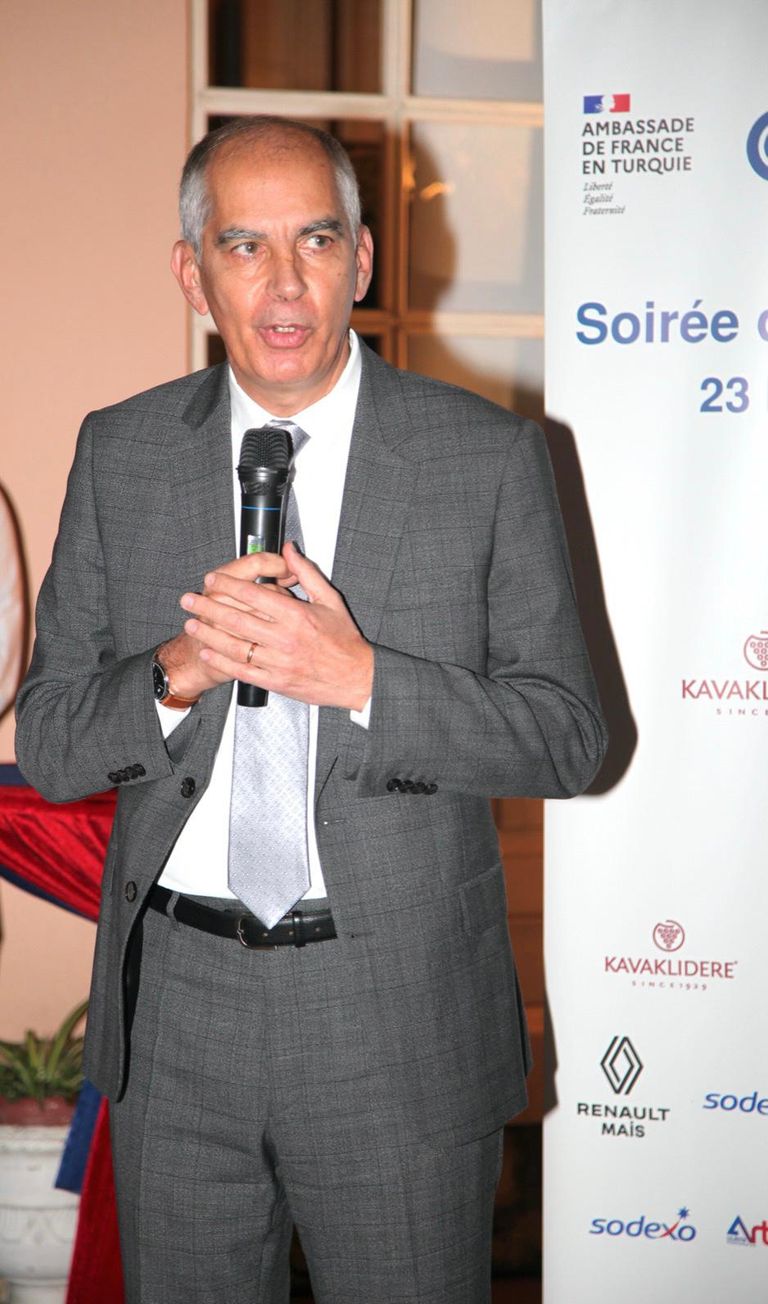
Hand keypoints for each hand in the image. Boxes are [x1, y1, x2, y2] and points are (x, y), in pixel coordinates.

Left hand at [180, 542, 373, 709]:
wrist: (356, 678)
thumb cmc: (344, 641)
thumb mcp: (330, 600)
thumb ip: (307, 572)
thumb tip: (289, 549)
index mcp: (296, 616)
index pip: (253, 594)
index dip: (227, 585)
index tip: (212, 580)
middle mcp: (284, 638)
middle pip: (236, 619)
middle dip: (208, 607)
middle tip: (189, 600)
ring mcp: (278, 662)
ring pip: (234, 646)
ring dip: (208, 634)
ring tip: (191, 624)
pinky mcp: (276, 681)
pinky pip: (243, 671)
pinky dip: (223, 661)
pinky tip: (209, 652)